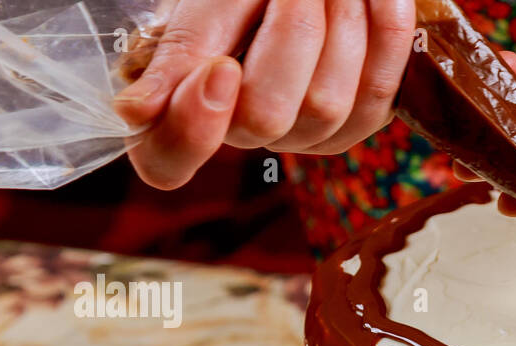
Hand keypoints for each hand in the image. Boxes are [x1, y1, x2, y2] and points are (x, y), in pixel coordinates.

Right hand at [115, 0, 416, 189]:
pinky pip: (380, 90)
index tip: (218, 69)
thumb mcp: (203, 9)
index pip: (167, 161)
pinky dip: (383, 31)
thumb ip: (176, 54)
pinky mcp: (362, 121)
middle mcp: (248, 134)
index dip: (191, 129)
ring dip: (335, 21)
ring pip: (326, 103)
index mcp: (188, 111)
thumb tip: (132, 114)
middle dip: (287, 32)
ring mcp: (308, 135)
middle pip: (264, 117)